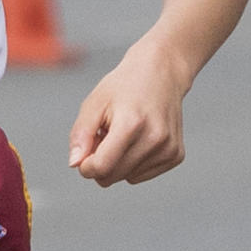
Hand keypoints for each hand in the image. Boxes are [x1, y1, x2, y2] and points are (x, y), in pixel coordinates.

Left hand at [67, 40, 190, 185]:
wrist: (162, 72)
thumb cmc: (125, 86)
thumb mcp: (95, 103)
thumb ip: (81, 135)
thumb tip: (75, 164)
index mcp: (132, 123)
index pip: (102, 167)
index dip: (86, 166)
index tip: (84, 153)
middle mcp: (154, 138)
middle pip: (113, 176)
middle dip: (101, 163)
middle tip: (104, 137)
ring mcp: (168, 148)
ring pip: (127, 178)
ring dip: (118, 162)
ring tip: (124, 135)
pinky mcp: (176, 155)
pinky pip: (142, 175)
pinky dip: (134, 164)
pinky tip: (138, 140)